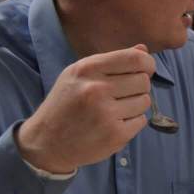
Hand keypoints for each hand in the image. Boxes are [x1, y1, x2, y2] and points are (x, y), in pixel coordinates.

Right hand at [16, 45, 154, 173]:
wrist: (46, 143)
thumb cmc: (64, 105)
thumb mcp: (78, 75)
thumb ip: (111, 61)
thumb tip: (143, 50)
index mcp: (87, 69)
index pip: (135, 59)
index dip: (147, 64)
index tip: (144, 71)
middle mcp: (96, 89)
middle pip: (143, 80)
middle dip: (139, 87)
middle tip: (122, 95)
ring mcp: (106, 113)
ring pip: (145, 101)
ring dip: (135, 106)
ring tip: (115, 110)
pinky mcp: (115, 135)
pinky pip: (141, 121)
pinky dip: (132, 123)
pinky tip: (113, 124)